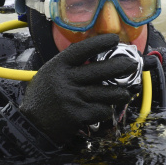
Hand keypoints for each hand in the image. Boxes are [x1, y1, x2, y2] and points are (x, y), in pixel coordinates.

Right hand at [19, 34, 137, 142]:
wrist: (32, 126)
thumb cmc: (43, 98)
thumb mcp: (49, 75)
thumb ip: (69, 66)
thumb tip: (96, 57)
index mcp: (57, 66)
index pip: (82, 50)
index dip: (100, 43)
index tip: (114, 39)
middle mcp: (65, 80)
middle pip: (101, 70)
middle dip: (121, 66)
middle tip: (132, 64)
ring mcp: (73, 98)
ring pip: (107, 92)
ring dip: (120, 93)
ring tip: (126, 92)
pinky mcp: (78, 115)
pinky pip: (102, 110)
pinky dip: (106, 110)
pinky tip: (104, 109)